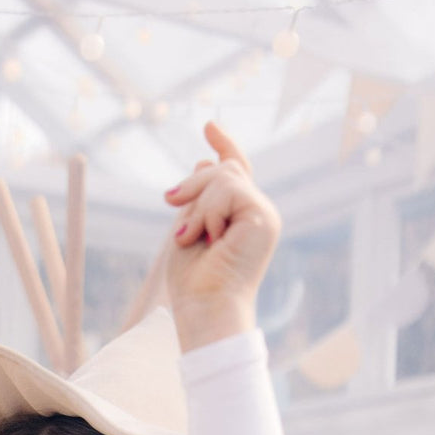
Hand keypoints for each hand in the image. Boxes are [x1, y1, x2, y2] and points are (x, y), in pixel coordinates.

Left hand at [163, 121, 280, 351]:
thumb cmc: (194, 282)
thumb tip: (204, 160)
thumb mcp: (189, 228)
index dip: (224, 145)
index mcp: (240, 217)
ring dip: (197, 207)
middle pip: (225, 168)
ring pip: (225, 176)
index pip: (235, 170)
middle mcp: (256, 213)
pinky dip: (208, 212)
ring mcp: (263, 214)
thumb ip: (199, 198)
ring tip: (191, 238)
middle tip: (170, 202)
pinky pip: (229, 189)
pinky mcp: (264, 218)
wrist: (205, 308)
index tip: (208, 126)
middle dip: (192, 184)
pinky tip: (208, 239)